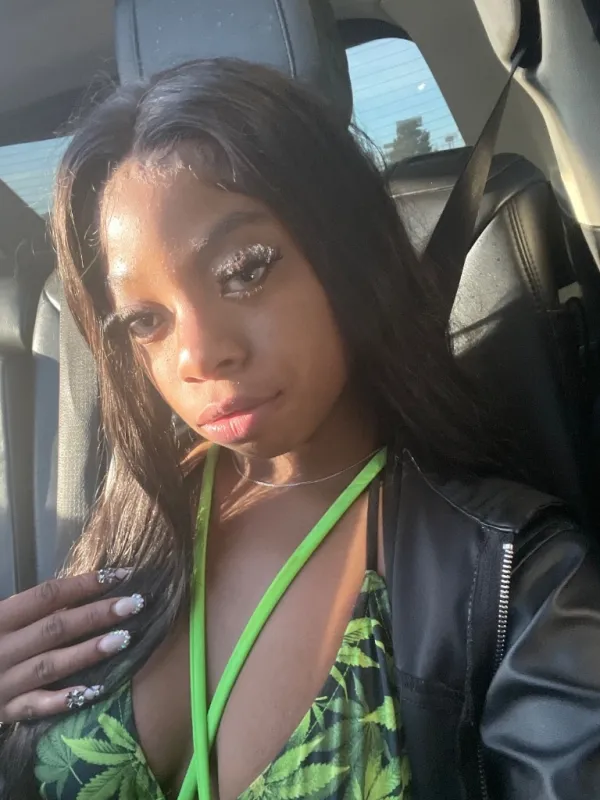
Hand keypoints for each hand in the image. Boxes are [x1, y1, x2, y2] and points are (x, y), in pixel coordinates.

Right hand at [0, 570, 143, 722]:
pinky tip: (93, 692)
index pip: (46, 595)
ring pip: (49, 665)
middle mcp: (0, 647)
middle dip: (96, 614)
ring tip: (124, 639)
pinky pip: (34, 707)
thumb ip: (29, 608)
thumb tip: (80, 589)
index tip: (121, 574)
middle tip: (135, 603)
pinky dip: (62, 699)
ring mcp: (1, 681)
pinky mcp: (1, 712)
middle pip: (54, 627)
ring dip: (87, 652)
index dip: (84, 583)